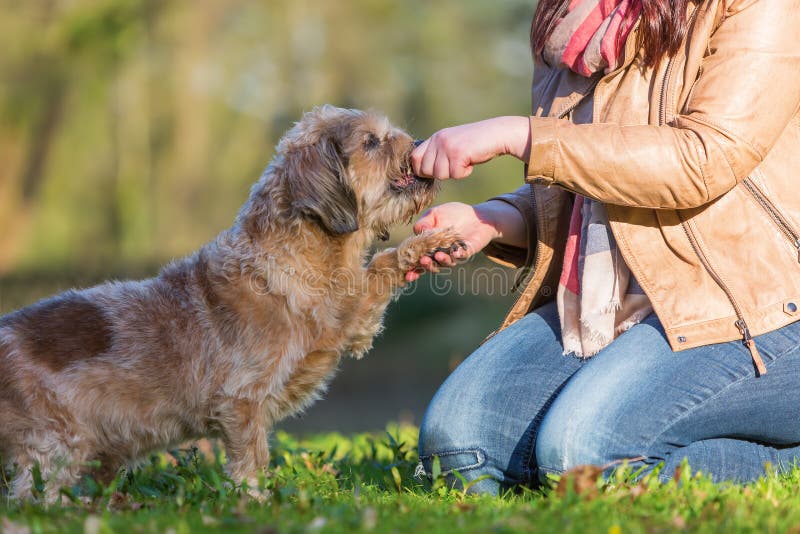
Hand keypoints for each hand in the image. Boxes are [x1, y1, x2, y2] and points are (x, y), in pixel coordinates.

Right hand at [405, 202, 500, 281]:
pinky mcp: (468, 251)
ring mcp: (454, 254)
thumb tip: (417, 231)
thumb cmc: (452, 214)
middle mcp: (441, 254)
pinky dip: (459, 255)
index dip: (413, 269)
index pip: (419, 260)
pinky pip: (463, 255)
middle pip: (432, 265)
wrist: (475, 215)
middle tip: (423, 261)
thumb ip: (424, 223)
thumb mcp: (434, 215)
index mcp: (429, 248)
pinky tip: (456, 252)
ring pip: (447, 262)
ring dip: (442, 261)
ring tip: (438, 255)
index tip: (407, 274)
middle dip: (427, 265)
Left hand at [410, 116, 530, 179]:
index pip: (414, 158)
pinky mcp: (458, 153)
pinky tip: (471, 162)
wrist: (497, 133)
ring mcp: (447, 145)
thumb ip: (437, 154)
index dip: (422, 169)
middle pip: (425, 170)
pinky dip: (465, 173)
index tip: (436, 172)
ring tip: (464, 161)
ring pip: (440, 174)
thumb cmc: (476, 143)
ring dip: (454, 173)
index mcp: (435, 137)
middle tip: (455, 165)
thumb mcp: (452, 144)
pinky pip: (455, 175)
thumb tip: (421, 172)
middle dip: (440, 174)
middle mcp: (438, 139)